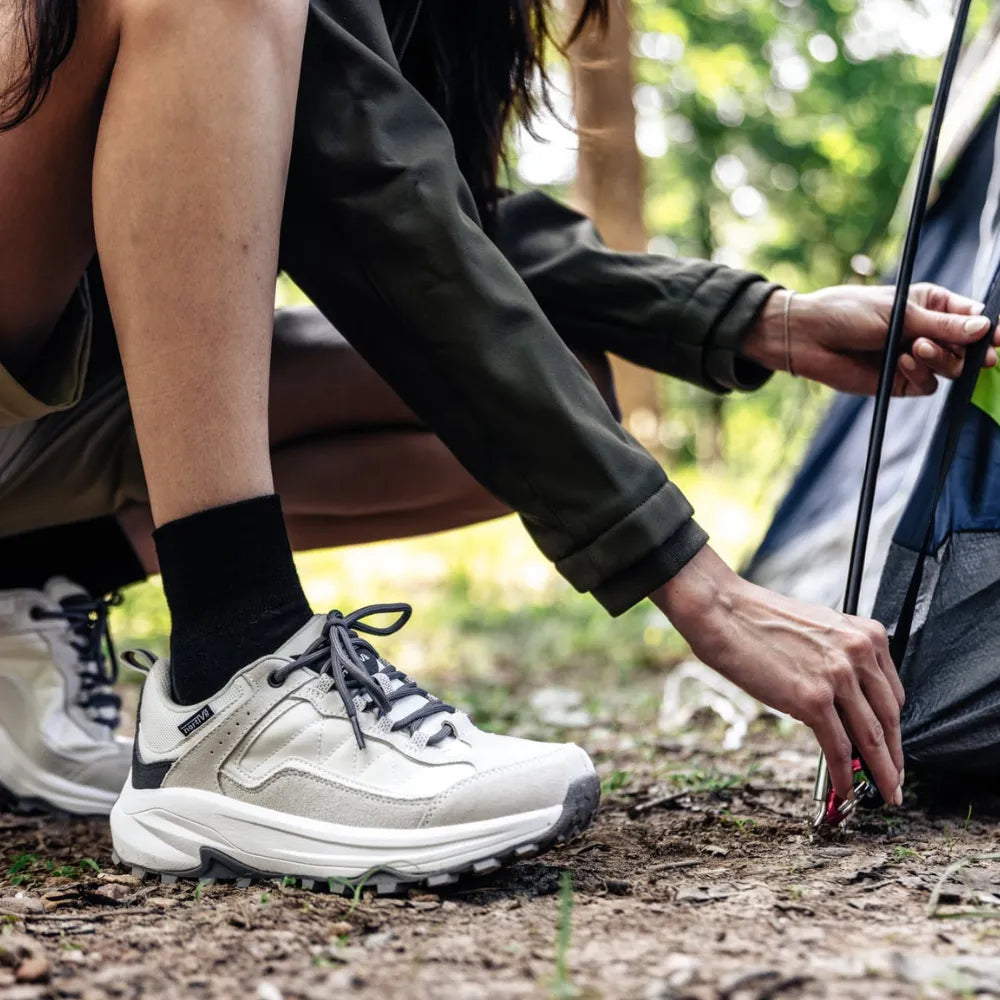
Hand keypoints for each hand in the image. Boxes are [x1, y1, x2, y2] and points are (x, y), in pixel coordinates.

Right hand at [651, 546, 904, 804]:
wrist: (721, 610)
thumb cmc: (756, 619)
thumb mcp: (814, 632)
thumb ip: (836, 660)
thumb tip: (840, 705)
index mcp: (866, 634)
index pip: (891, 692)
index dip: (892, 726)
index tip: (891, 746)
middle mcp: (860, 653)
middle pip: (888, 717)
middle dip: (894, 755)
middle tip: (895, 779)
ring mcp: (838, 676)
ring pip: (871, 738)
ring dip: (880, 772)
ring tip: (884, 794)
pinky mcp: (813, 699)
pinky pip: (839, 748)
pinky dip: (844, 775)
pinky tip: (845, 790)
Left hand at [741, 283, 998, 394]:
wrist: (808, 337)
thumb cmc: (847, 312)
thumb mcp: (899, 312)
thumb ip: (942, 325)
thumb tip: (984, 328)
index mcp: (931, 304)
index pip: (972, 317)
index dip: (989, 327)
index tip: (998, 337)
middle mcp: (927, 332)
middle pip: (968, 347)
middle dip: (969, 349)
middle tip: (975, 352)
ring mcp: (915, 358)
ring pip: (952, 368)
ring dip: (941, 359)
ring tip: (916, 348)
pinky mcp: (900, 381)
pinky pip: (928, 384)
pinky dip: (921, 374)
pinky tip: (901, 363)